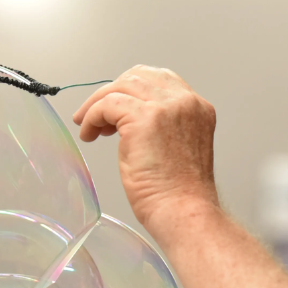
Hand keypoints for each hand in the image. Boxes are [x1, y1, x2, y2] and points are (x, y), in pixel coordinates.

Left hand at [72, 66, 217, 235]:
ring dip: (98, 104)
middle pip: (139, 76)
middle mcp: (185, 102)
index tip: (116, 107)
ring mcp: (166, 107)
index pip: (161, 80)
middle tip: (96, 114)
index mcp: (198, 109)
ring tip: (88, 126)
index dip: (133, 90)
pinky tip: (90, 134)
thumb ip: (162, 125)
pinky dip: (92, 116)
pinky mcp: (143, 118)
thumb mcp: (177, 147)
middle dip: (113, 91)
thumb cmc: (179, 194)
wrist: (184, 212)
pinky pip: (107, 104)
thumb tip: (127, 119)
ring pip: (120, 86)